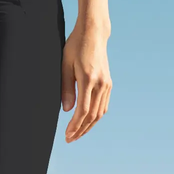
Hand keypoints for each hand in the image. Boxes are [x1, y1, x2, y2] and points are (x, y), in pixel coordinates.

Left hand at [61, 21, 110, 141]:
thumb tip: (67, 110)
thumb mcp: (65, 65)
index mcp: (88, 79)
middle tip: (69, 139)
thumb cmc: (75, 46)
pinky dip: (95, 117)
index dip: (75, 125)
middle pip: (92, 115)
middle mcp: (101, 83)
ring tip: (77, 134)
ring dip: (88, 126)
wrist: (93, 33)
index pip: (83, 110)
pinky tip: (87, 122)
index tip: (67, 135)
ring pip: (99, 112)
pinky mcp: (108, 83)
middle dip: (81, 130)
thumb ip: (66, 88)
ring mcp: (107, 84)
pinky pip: (103, 105)